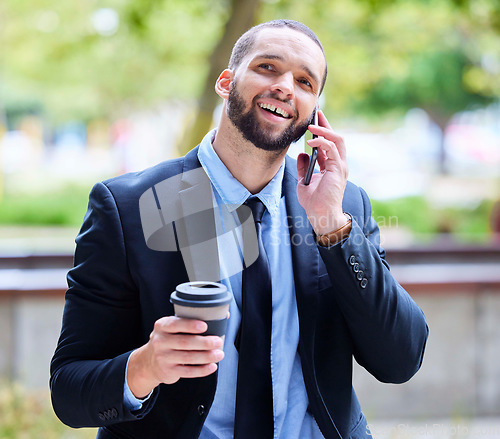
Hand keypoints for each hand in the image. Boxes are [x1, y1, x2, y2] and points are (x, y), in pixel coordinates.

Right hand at [127, 316, 224, 397]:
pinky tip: (212, 366)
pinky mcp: (168, 371)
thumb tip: (224, 314)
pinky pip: (188, 372)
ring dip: (206, 357)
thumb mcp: (172, 327)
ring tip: (219, 354)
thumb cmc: (168, 339)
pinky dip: (202, 370)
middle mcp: (161, 341)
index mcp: (162, 326)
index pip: (175, 324)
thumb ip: (193, 319)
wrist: (149, 361)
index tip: (204, 326)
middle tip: (218, 342)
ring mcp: (163, 357)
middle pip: (185, 342)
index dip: (190, 325)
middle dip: (204, 343)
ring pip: (188, 358)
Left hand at [297, 110, 348, 234]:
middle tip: (317, 114)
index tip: (315, 121)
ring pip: (337, 140)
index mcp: (332, 166)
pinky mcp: (338, 169)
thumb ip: (304, 167)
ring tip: (312, 126)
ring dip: (325, 130)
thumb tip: (301, 154)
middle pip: (336, 138)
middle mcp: (339, 164)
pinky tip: (311, 141)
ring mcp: (340, 166)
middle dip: (326, 124)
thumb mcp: (304, 181)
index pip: (330, 144)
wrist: (320, 215)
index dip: (323, 131)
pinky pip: (331, 149)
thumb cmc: (314, 202)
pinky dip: (322, 142)